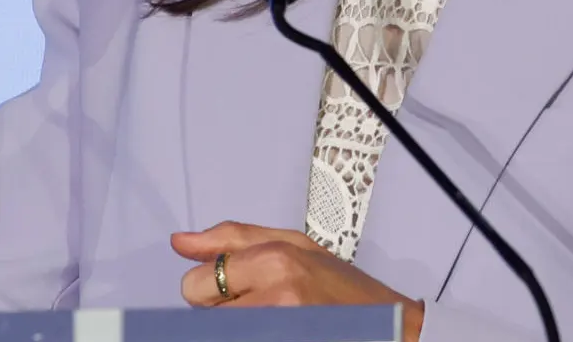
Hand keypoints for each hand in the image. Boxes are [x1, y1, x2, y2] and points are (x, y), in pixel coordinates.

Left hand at [172, 222, 425, 341]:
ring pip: (219, 329)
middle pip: (202, 311)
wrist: (392, 328)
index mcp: (275, 260)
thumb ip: (233, 240)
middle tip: (258, 305)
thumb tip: (181, 243)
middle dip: (221, 309)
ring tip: (273, 319)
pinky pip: (239, 337)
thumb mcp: (296, 246)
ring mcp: (280, 326)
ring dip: (236, 324)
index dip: (210, 288)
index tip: (233, 289)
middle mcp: (275, 295)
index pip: (198, 282)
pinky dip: (252, 332)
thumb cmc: (346, 289)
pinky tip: (280, 328)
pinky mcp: (282, 338)